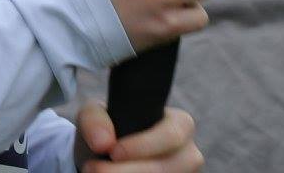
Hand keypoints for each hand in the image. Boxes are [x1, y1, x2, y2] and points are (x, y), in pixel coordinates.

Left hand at [72, 103, 203, 172]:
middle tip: (95, 169)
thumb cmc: (107, 131)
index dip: (143, 146)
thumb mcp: (95, 116)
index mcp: (180, 124)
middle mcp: (188, 154)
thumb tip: (104, 142)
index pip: (172, 134)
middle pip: (167, 167)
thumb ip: (95, 120)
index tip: (113, 152)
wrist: (104, 159)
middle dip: (129, 171)